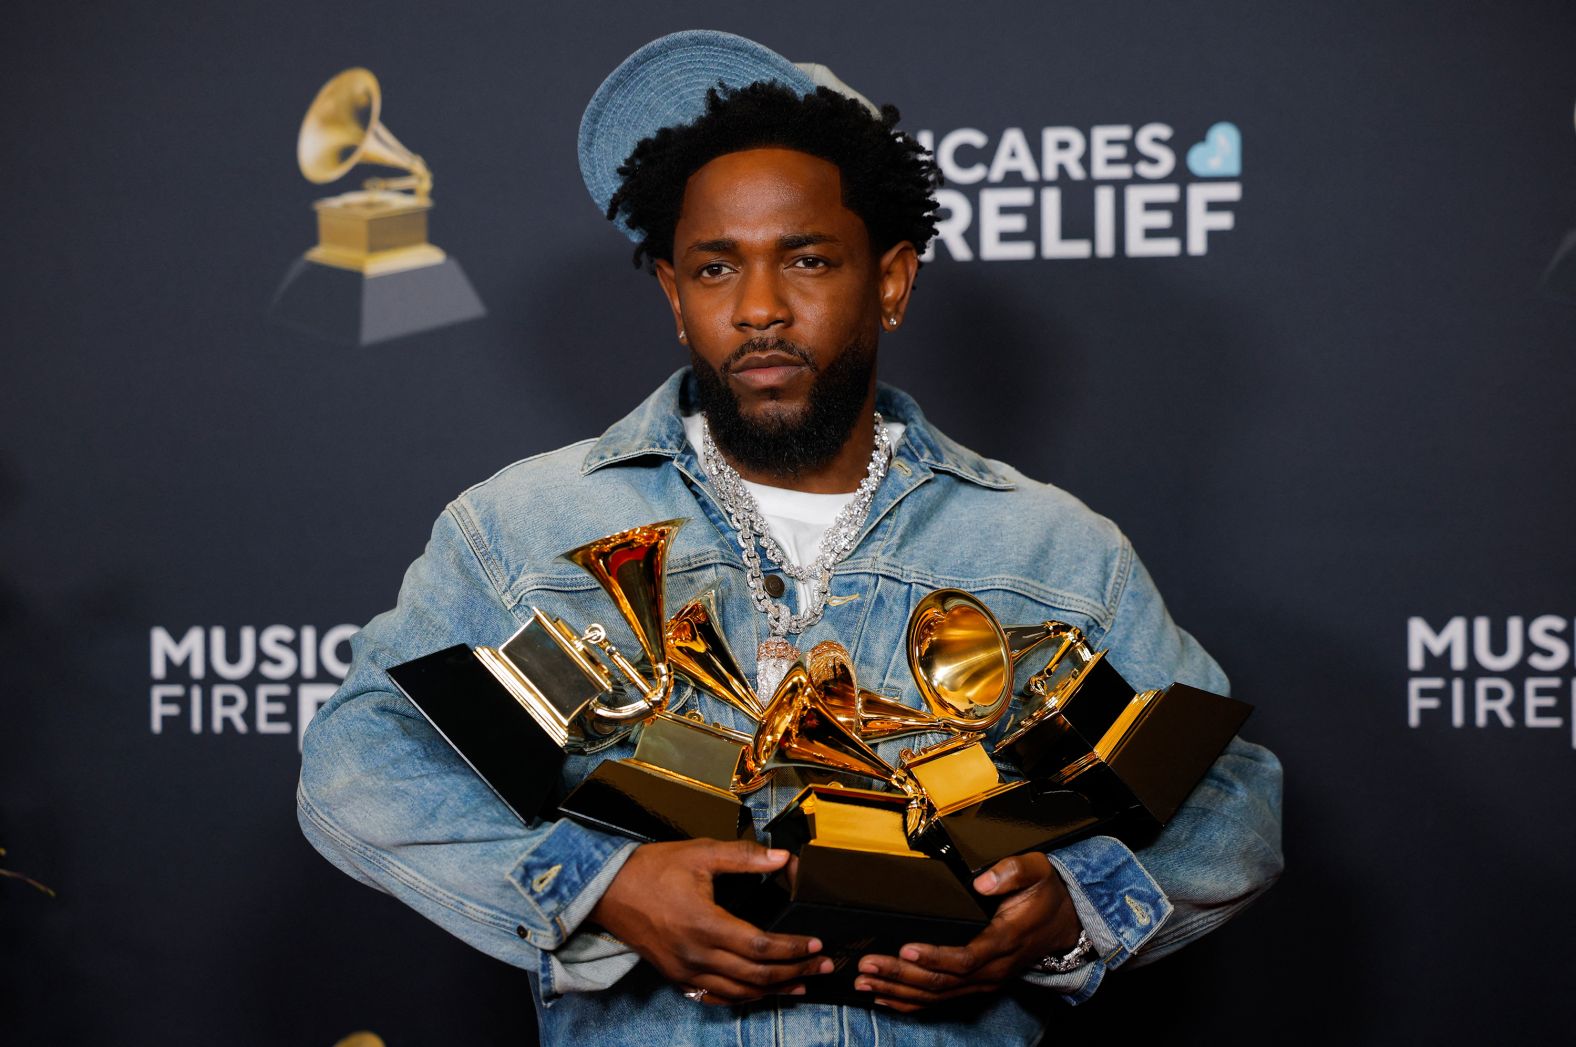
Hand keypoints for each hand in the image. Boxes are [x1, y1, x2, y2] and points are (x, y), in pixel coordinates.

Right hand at [589, 838, 833, 1004]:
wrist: (608, 891)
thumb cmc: (653, 868)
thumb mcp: (700, 853)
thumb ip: (744, 857)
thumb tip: (783, 858)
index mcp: (705, 924)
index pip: (761, 945)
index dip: (792, 949)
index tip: (816, 945)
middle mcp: (697, 955)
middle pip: (756, 974)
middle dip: (795, 972)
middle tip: (823, 966)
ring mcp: (685, 972)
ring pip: (739, 992)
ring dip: (774, 991)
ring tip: (802, 985)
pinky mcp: (676, 977)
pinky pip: (716, 997)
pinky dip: (743, 998)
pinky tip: (760, 993)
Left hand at [853, 853, 1080, 1011]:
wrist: (1064, 922)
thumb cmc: (1045, 894)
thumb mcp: (1036, 871)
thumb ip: (1012, 872)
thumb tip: (982, 881)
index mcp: (1005, 940)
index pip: (967, 957)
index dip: (936, 956)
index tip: (906, 948)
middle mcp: (993, 968)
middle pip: (943, 981)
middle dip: (902, 974)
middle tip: (868, 965)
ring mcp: (985, 980)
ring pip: (938, 994)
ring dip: (899, 990)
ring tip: (865, 982)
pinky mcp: (977, 984)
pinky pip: (942, 1000)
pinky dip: (911, 1002)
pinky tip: (885, 998)